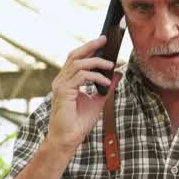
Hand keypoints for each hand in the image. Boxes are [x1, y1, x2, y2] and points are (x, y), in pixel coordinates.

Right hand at [45, 36, 121, 155]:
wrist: (68, 139)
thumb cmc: (79, 123)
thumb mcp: (98, 101)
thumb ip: (106, 87)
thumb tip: (117, 74)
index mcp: (66, 81)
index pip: (76, 59)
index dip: (88, 48)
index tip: (103, 41)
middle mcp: (61, 80)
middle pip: (74, 55)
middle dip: (90, 45)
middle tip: (104, 39)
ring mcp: (60, 85)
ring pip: (78, 64)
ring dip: (96, 62)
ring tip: (110, 65)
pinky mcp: (63, 92)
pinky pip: (81, 77)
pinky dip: (95, 77)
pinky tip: (105, 82)